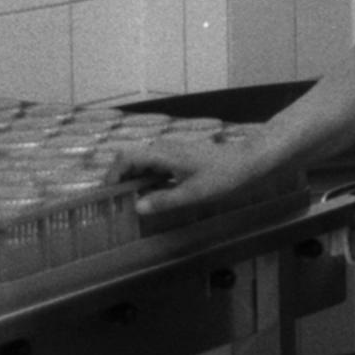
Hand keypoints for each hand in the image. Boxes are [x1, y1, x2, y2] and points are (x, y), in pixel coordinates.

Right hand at [105, 132, 270, 214]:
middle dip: (120, 179)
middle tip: (116, 203)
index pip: (126, 158)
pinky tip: (154, 194)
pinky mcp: (182, 155)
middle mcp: (165, 148)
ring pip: (145, 163)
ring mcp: (174, 150)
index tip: (105, 195)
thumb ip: (164, 200)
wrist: (249, 160)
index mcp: (163, 154)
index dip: (112, 175)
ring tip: (131, 202)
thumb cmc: (223, 176)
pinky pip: (157, 165)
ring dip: (135, 180)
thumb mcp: (193, 193)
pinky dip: (149, 178)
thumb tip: (137, 207)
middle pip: (132, 159)